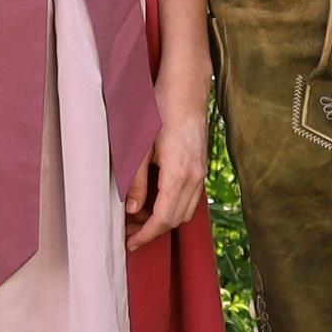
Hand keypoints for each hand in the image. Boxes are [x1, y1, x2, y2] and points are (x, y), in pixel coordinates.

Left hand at [125, 101, 210, 250]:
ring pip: (186, 211)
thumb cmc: (160, 110)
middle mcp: (195, 177)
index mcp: (179, 174)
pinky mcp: (202, 166)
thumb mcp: (141, 146)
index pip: (163, 218)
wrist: (186, 89)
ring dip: (164, 219)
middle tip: (129, 230)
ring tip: (140, 216)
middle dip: (153, 230)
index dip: (146, 234)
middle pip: (176, 220)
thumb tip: (132, 209)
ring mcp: (202, 172)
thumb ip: (137, 180)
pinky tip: (156, 199)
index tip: (130, 242)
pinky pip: (192, 198)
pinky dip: (174, 206)